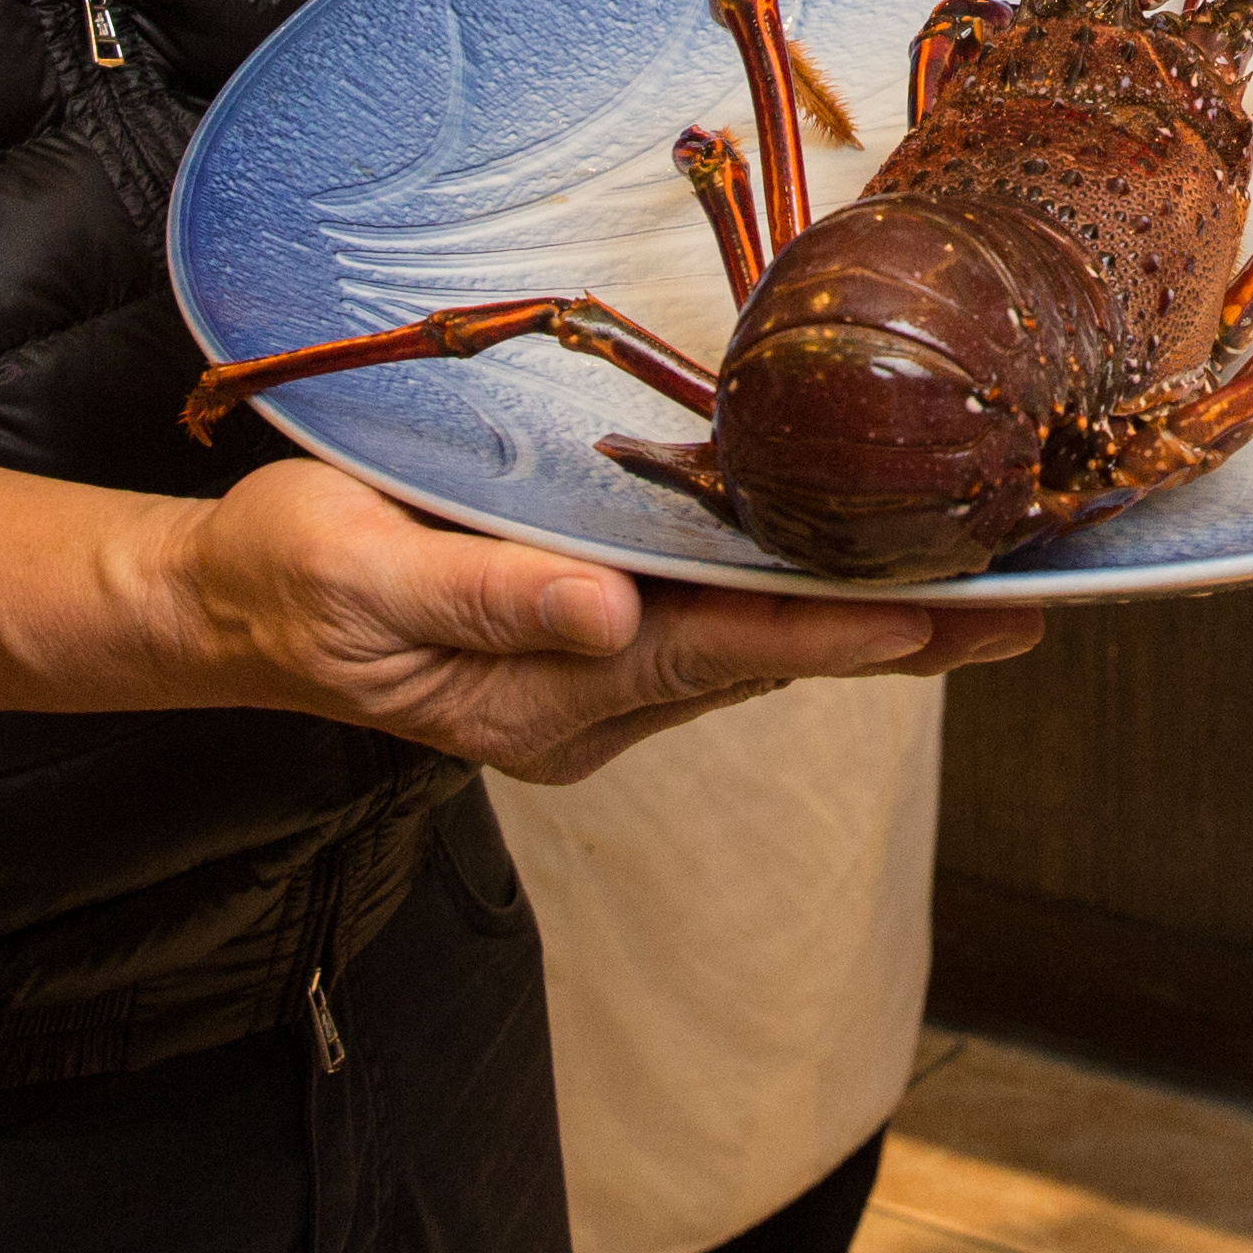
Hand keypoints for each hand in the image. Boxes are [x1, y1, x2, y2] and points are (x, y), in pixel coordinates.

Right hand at [166, 457, 1042, 786]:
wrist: (225, 604)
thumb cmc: (286, 580)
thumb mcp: (360, 575)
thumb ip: (485, 597)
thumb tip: (606, 613)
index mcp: (549, 692)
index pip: (728, 654)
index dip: (842, 633)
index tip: (952, 622)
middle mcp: (590, 695)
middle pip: (772, 655)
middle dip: (898, 632)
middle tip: (1027, 604)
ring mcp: (590, 671)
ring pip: (752, 639)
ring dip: (859, 612)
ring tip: (978, 580)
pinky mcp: (581, 633)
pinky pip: (710, 617)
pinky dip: (788, 590)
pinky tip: (847, 557)